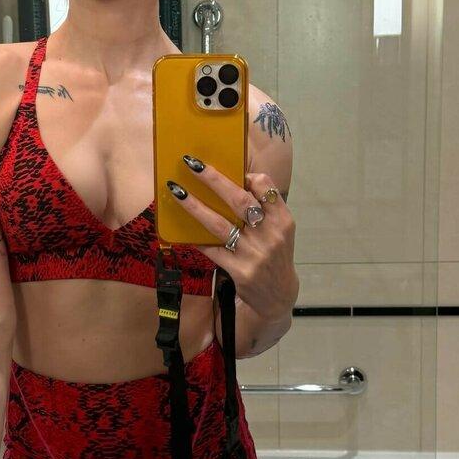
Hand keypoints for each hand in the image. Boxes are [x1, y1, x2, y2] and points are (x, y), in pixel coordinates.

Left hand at [167, 155, 298, 322]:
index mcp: (282, 220)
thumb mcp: (279, 231)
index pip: (266, 188)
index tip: (231, 169)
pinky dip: (197, 239)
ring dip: (195, 206)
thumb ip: (263, 209)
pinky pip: (212, 249)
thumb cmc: (274, 254)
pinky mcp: (239, 271)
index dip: (248, 176)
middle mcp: (270, 235)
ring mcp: (254, 254)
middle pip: (239, 201)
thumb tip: (234, 181)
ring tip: (177, 192)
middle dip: (213, 179)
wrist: (278, 295)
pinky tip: (182, 230)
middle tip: (192, 164)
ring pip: (219, 224)